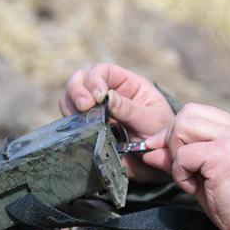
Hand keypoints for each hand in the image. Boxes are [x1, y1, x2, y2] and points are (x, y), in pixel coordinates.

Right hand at [61, 63, 173, 182]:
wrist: (156, 159)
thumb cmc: (159, 133)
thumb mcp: (151, 119)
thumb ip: (130, 109)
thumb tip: (107, 97)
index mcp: (126, 83)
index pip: (103, 71)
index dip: (95, 79)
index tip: (98, 97)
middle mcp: (106, 92)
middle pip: (80, 79)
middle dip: (77, 90)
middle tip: (84, 106)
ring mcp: (94, 110)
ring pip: (69, 99)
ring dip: (71, 107)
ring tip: (83, 122)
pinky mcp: (86, 127)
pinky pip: (71, 122)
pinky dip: (70, 125)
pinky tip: (80, 132)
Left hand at [143, 104, 229, 229]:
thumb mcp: (205, 176)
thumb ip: (180, 158)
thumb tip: (149, 150)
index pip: (196, 112)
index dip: (174, 131)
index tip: (164, 152)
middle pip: (187, 113)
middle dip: (173, 140)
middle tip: (181, 169)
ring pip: (183, 126)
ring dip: (177, 155)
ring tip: (191, 178)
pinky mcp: (224, 155)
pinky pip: (184, 155)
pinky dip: (180, 172)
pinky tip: (194, 187)